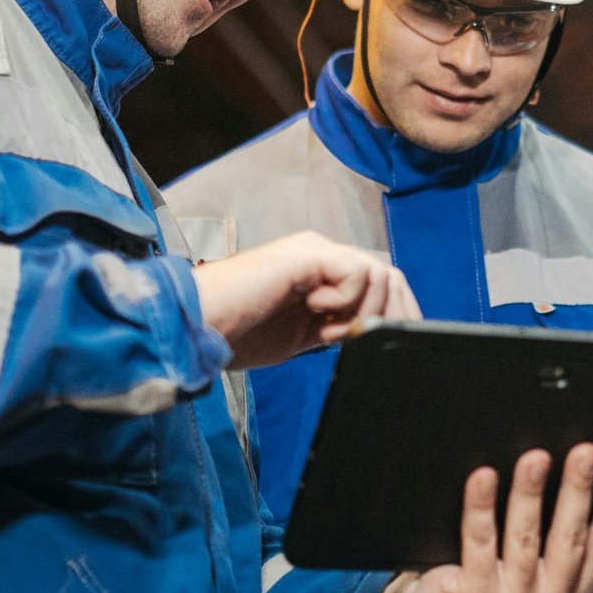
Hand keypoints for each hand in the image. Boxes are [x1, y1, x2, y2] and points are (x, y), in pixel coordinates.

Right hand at [195, 232, 417, 369]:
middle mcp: (321, 254)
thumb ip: (334, 327)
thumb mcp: (301, 336)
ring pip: (377, 273)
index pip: (379, 282)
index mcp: (321, 271)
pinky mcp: (304, 255)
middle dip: (391, 313)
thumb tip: (368, 333)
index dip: (395, 312)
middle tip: (362, 339)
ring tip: (327, 329)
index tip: (386, 342)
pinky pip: (355, 271)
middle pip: (387, 274)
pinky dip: (346, 299)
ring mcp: (313, 251)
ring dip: (361, 310)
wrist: (197, 327)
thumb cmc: (236, 332)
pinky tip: (315, 313)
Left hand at [377, 444, 592, 592]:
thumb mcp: (536, 561)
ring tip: (535, 457)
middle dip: (578, 490)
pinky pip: (478, 542)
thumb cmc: (490, 573)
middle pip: (569, 539)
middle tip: (586, 452)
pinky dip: (481, 506)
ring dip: (530, 493)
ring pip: (524, 538)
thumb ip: (557, 532)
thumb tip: (582, 468)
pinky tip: (484, 477)